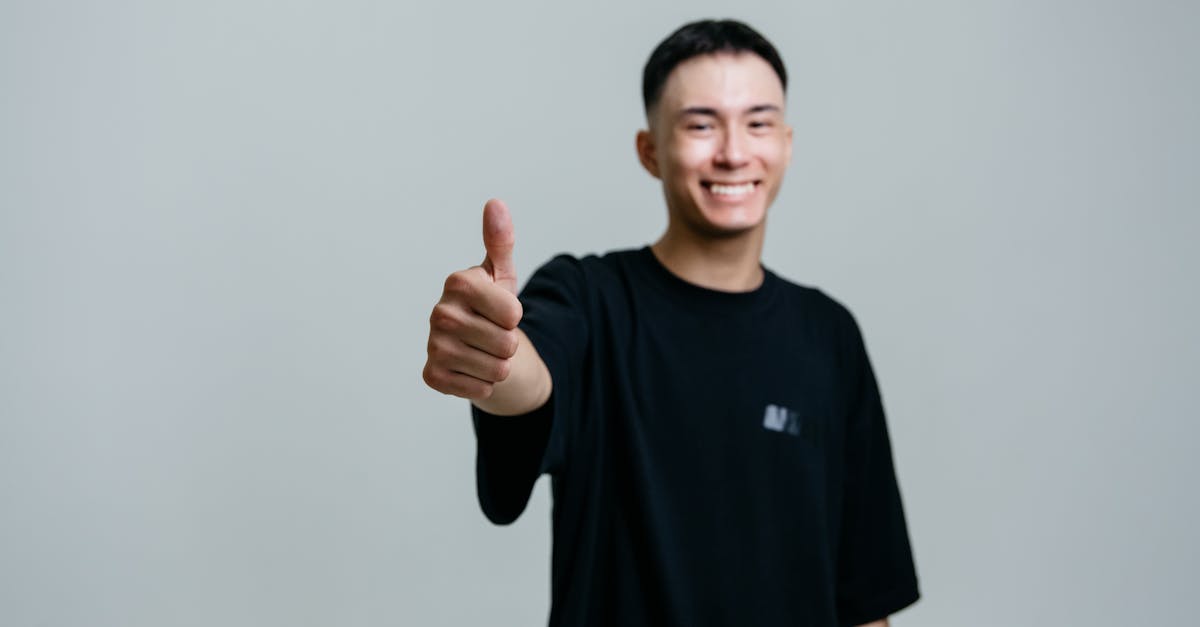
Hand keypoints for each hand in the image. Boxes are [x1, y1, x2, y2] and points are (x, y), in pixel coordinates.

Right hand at [423, 199, 523, 399]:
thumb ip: (500, 241)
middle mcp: (439, 312)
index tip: (502, 311)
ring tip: (485, 352)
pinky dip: (484, 385)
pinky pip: (480, 389)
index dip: (516, 316)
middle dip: (510, 345)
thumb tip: (495, 203)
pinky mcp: (432, 375)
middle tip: (493, 335)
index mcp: (457, 283)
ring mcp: (433, 345)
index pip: (513, 313)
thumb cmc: (492, 307)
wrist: (476, 346)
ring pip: (496, 369)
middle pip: (507, 344)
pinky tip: (472, 369)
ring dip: (499, 366)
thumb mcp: (501, 275)